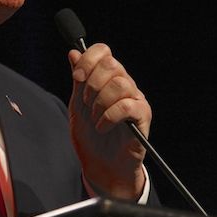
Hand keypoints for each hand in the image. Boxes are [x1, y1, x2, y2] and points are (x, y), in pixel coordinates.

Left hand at [68, 43, 150, 199]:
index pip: (103, 51)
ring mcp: (135, 99)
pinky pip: (127, 105)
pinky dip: (109, 116)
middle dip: (91, 83)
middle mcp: (124, 84)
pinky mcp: (142, 116)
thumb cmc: (90, 136)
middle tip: (86, 103)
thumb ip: (78, 79)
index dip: (88, 60)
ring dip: (100, 102)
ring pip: (119, 84)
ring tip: (95, 118)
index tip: (77, 77)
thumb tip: (73, 52)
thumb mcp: (77, 105)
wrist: (101, 165)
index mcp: (108, 77)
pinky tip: (102, 127)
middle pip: (111, 64)